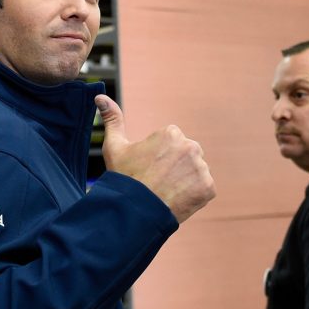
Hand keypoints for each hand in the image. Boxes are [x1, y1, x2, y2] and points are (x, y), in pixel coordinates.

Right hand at [96, 94, 214, 223]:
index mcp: (171, 134)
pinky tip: (176, 199)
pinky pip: (203, 188)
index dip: (158, 158)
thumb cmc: (123, 178)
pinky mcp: (208, 187)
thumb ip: (112, 119)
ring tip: (166, 192)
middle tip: (157, 182)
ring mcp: (201, 168)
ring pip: (195, 172)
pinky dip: (193, 194)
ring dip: (185, 180)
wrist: (134, 211)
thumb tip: (100, 96)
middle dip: (175, 167)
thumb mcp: (114, 146)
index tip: (148, 169)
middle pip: (186, 156)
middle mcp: (190, 146)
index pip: (171, 144)